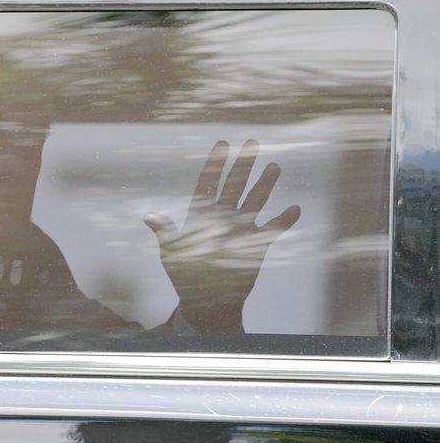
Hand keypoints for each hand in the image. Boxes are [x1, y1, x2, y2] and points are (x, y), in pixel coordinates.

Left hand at [145, 140, 299, 332]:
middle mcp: (223, 216)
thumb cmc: (185, 274)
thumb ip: (165, 232)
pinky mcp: (255, 243)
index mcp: (201, 214)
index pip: (209, 183)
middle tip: (253, 143)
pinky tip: (294, 209)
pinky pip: (272, 229)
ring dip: (264, 185)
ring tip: (274, 167)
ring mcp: (240, 228)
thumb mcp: (172, 251)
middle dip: (243, 165)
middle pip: (234, 185)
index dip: (215, 164)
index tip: (223, 144)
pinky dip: (283, 221)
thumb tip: (148, 217)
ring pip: (254, 201)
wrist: (208, 299)